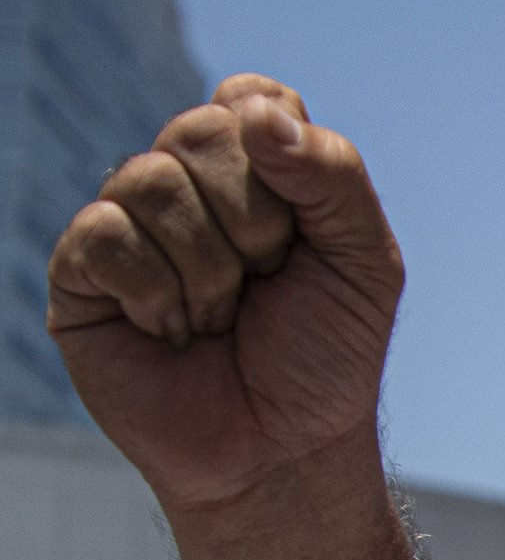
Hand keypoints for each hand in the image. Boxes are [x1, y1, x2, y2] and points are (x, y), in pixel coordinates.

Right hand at [46, 76, 400, 512]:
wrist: (282, 457)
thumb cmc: (323, 364)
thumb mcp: (367, 267)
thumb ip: (335, 175)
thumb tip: (256, 113)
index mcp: (253, 170)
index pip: (254, 101)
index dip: (282, 162)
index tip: (301, 234)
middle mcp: (184, 183)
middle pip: (201, 133)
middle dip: (255, 224)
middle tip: (266, 288)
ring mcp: (128, 222)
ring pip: (153, 183)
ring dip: (211, 273)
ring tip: (220, 323)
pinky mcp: (82, 270)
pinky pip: (108, 235)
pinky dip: (158, 295)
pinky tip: (172, 334)